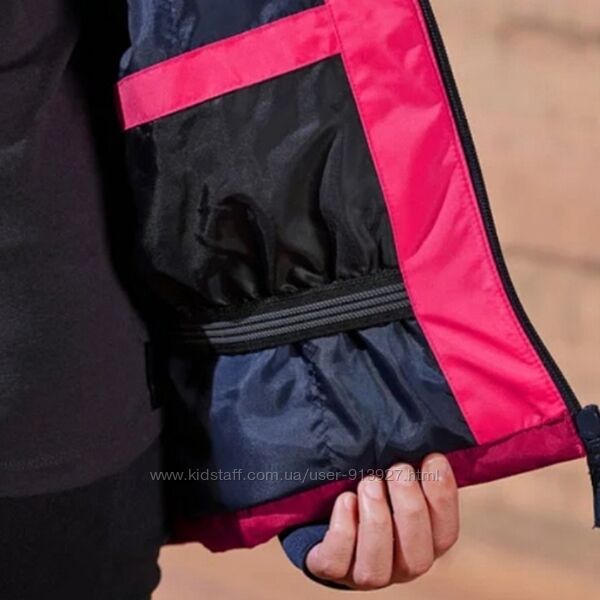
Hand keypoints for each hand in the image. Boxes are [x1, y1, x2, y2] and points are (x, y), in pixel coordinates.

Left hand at [306, 454, 458, 589]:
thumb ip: (410, 465)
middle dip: (409, 508)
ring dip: (376, 521)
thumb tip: (424, 431)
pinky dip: (342, 530)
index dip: (444, 498)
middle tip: (398, 469)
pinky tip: (345, 500)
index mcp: (423, 542)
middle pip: (417, 557)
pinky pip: (336, 562)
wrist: (324, 514)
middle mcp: (399, 565)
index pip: (446, 533)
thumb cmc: (369, 487)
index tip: (433, 459)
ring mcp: (364, 572)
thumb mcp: (392, 476)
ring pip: (376, 568)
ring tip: (368, 482)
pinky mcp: (330, 568)